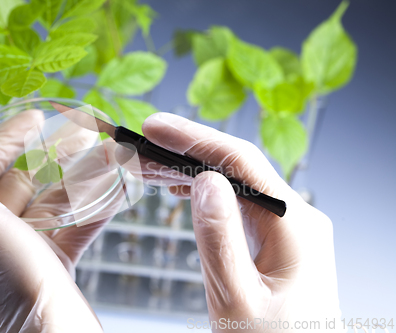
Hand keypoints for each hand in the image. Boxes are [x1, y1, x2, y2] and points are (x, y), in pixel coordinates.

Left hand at [0, 110, 121, 332]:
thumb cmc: (8, 279)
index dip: (7, 138)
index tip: (37, 116)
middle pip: (22, 182)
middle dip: (53, 156)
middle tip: (83, 137)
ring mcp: (26, 250)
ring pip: (54, 203)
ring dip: (81, 179)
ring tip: (109, 159)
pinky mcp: (55, 264)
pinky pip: (76, 227)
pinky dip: (96, 209)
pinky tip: (116, 191)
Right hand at [139, 113, 340, 331]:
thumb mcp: (237, 299)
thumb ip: (220, 239)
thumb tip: (205, 181)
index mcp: (295, 225)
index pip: (240, 162)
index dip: (194, 138)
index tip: (154, 128)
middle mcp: (296, 218)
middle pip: (235, 168)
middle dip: (185, 153)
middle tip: (140, 147)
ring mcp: (287, 228)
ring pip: (234, 185)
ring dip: (191, 172)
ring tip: (149, 168)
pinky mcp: (275, 241)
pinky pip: (238, 205)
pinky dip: (206, 195)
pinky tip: (181, 189)